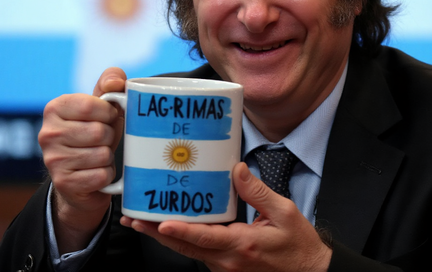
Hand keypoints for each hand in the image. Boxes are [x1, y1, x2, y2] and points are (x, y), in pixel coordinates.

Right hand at [38, 67, 126, 252]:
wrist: (84, 172)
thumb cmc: (97, 130)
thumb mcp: (105, 103)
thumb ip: (112, 81)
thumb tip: (116, 83)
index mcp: (55, 108)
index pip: (92, 105)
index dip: (109, 112)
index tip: (108, 116)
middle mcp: (47, 133)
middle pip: (99, 132)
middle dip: (110, 136)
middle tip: (103, 139)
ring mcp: (53, 160)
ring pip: (102, 154)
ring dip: (108, 156)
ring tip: (99, 155)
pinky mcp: (63, 183)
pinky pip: (101, 175)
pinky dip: (106, 174)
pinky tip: (96, 172)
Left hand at [121, 163, 331, 271]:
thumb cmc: (297, 245)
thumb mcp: (284, 213)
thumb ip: (257, 191)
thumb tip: (236, 170)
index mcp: (241, 245)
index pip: (204, 238)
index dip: (181, 230)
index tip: (160, 223)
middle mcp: (227, 260)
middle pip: (185, 247)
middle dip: (155, 233)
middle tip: (133, 220)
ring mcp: (224, 267)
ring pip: (187, 252)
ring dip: (163, 237)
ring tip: (142, 221)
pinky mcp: (225, 267)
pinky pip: (197, 253)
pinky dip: (180, 239)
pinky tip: (169, 227)